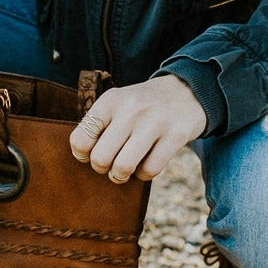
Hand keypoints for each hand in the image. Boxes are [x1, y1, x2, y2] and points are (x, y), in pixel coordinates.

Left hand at [69, 75, 206, 183]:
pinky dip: (143, 175)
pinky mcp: (175, 135)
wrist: (186, 92)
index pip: (81, 139)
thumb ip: (98, 124)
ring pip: (123, 167)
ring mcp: (155, 122)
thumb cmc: (142, 106)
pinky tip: (145, 164)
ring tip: (122, 171)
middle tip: (108, 165)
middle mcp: (131, 109)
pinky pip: (149, 170)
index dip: (81, 155)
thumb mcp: (117, 103)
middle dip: (101, 168)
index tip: (90, 154)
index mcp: (111, 100)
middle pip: (100, 158)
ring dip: (120, 176)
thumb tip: (81, 157)